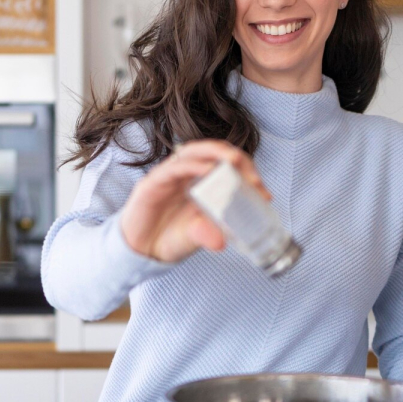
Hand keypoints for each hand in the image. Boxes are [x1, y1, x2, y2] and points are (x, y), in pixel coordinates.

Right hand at [119, 140, 268, 262]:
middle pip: (214, 152)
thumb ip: (207, 235)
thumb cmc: (169, 238)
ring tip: (234, 160)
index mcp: (202, 183)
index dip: (247, 173)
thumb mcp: (195, 238)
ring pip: (194, 151)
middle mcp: (187, 175)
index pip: (228, 166)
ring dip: (216, 152)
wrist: (140, 250)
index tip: (262, 192)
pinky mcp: (153, 182)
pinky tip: (208, 171)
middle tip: (252, 177)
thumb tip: (221, 242)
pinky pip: (174, 167)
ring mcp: (170, 176)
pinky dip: (192, 166)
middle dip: (236, 159)